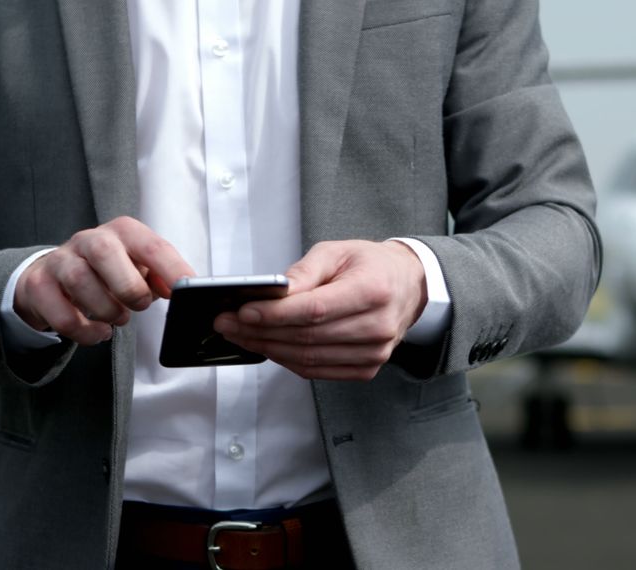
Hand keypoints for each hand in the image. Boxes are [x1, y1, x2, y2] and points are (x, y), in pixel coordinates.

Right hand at [14, 216, 194, 345]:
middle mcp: (89, 239)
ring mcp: (60, 260)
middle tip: (140, 305)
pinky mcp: (39, 285)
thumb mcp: (138, 268)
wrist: (53, 275)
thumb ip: (160, 277)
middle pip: (105, 253)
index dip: (172, 268)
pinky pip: (60, 312)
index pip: (151, 245)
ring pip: (79, 281)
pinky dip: (84, 330)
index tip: (187, 288)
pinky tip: (98, 332)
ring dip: (106, 309)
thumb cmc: (107, 272)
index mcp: (123, 232)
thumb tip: (175, 289)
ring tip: (118, 318)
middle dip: (128, 286)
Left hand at [213, 240, 426, 380]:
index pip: (315, 310)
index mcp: (373, 291)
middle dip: (260, 332)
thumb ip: (303, 272)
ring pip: (308, 359)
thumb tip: (271, 293)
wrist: (408, 286)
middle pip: (307, 337)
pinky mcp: (367, 368)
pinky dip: (288, 361)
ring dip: (268, 350)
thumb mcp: (337, 252)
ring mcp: (375, 352)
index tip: (243, 311)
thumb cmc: (371, 266)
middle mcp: (378, 326)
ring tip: (240, 336)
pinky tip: (268, 347)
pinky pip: (317, 371)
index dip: (275, 314)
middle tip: (227, 324)